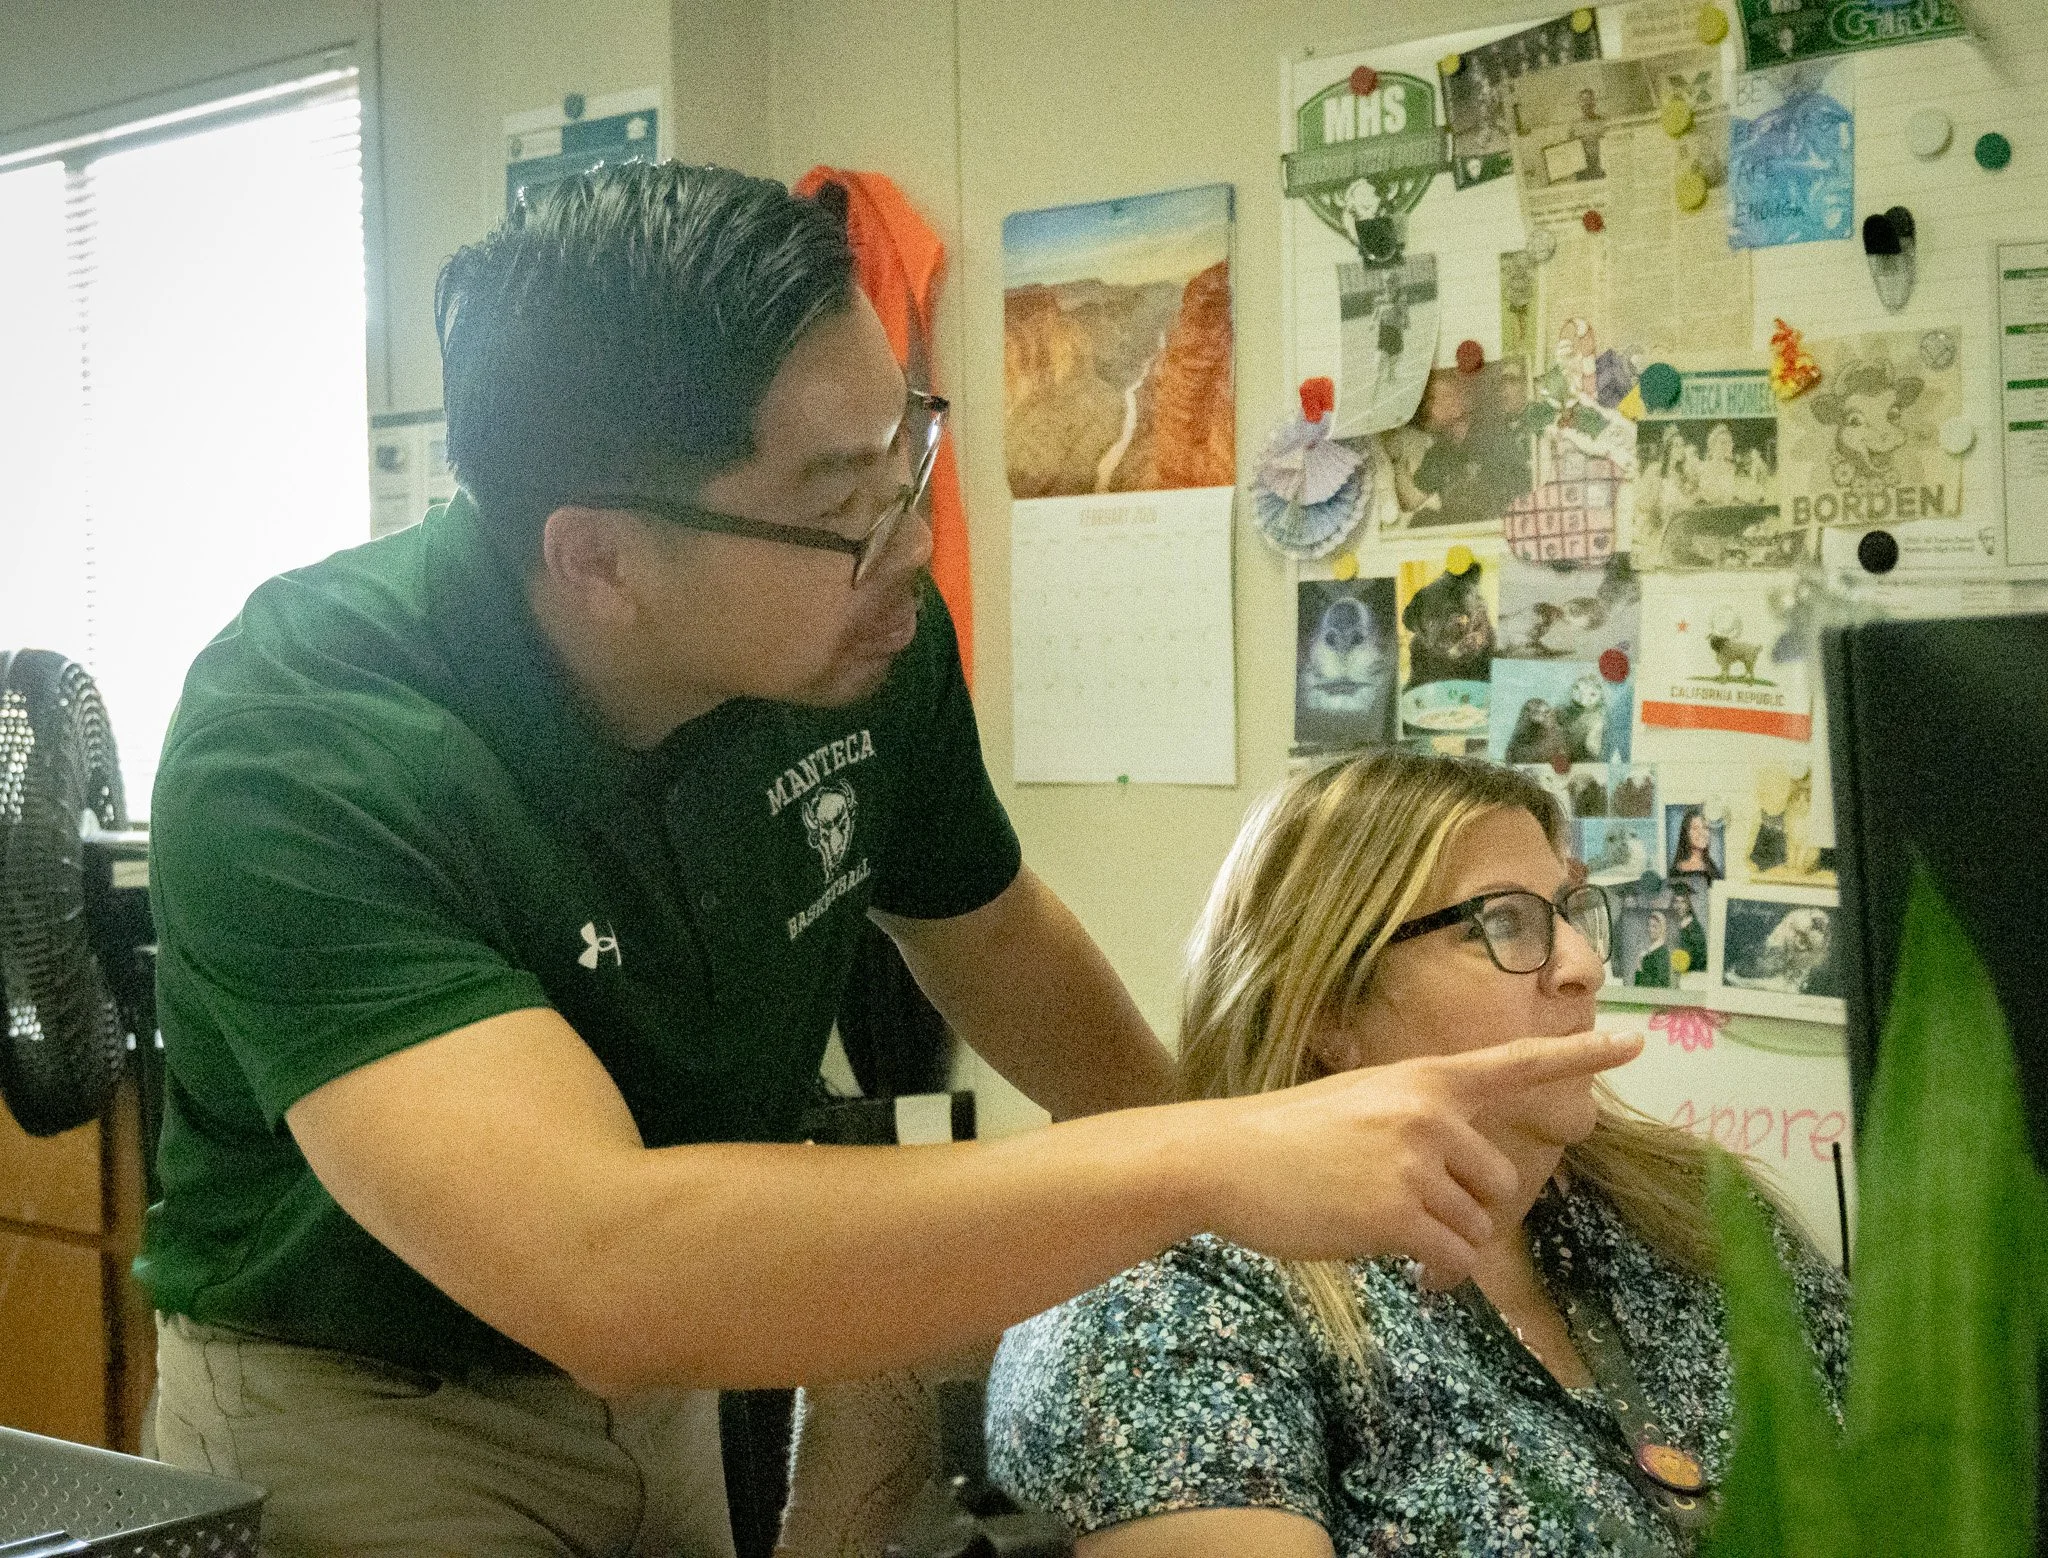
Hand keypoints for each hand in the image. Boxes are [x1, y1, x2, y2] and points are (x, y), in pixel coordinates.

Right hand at [1188, 1031, 1638, 1286]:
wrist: (1224, 1157)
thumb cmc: (1285, 1137)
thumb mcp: (1361, 1103)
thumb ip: (1420, 1125)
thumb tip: (1465, 1181)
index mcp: (1426, 1079)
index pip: (1516, 1064)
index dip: (1579, 1057)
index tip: (1634, 1045)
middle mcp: (1433, 1113)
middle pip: (1499, 1184)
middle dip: (1463, 1210)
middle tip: (1399, 1208)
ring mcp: (1419, 1162)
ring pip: (1475, 1227)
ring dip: (1438, 1242)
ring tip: (1374, 1222)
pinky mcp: (1401, 1212)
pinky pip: (1451, 1260)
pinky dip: (1430, 1273)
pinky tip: (1387, 1257)